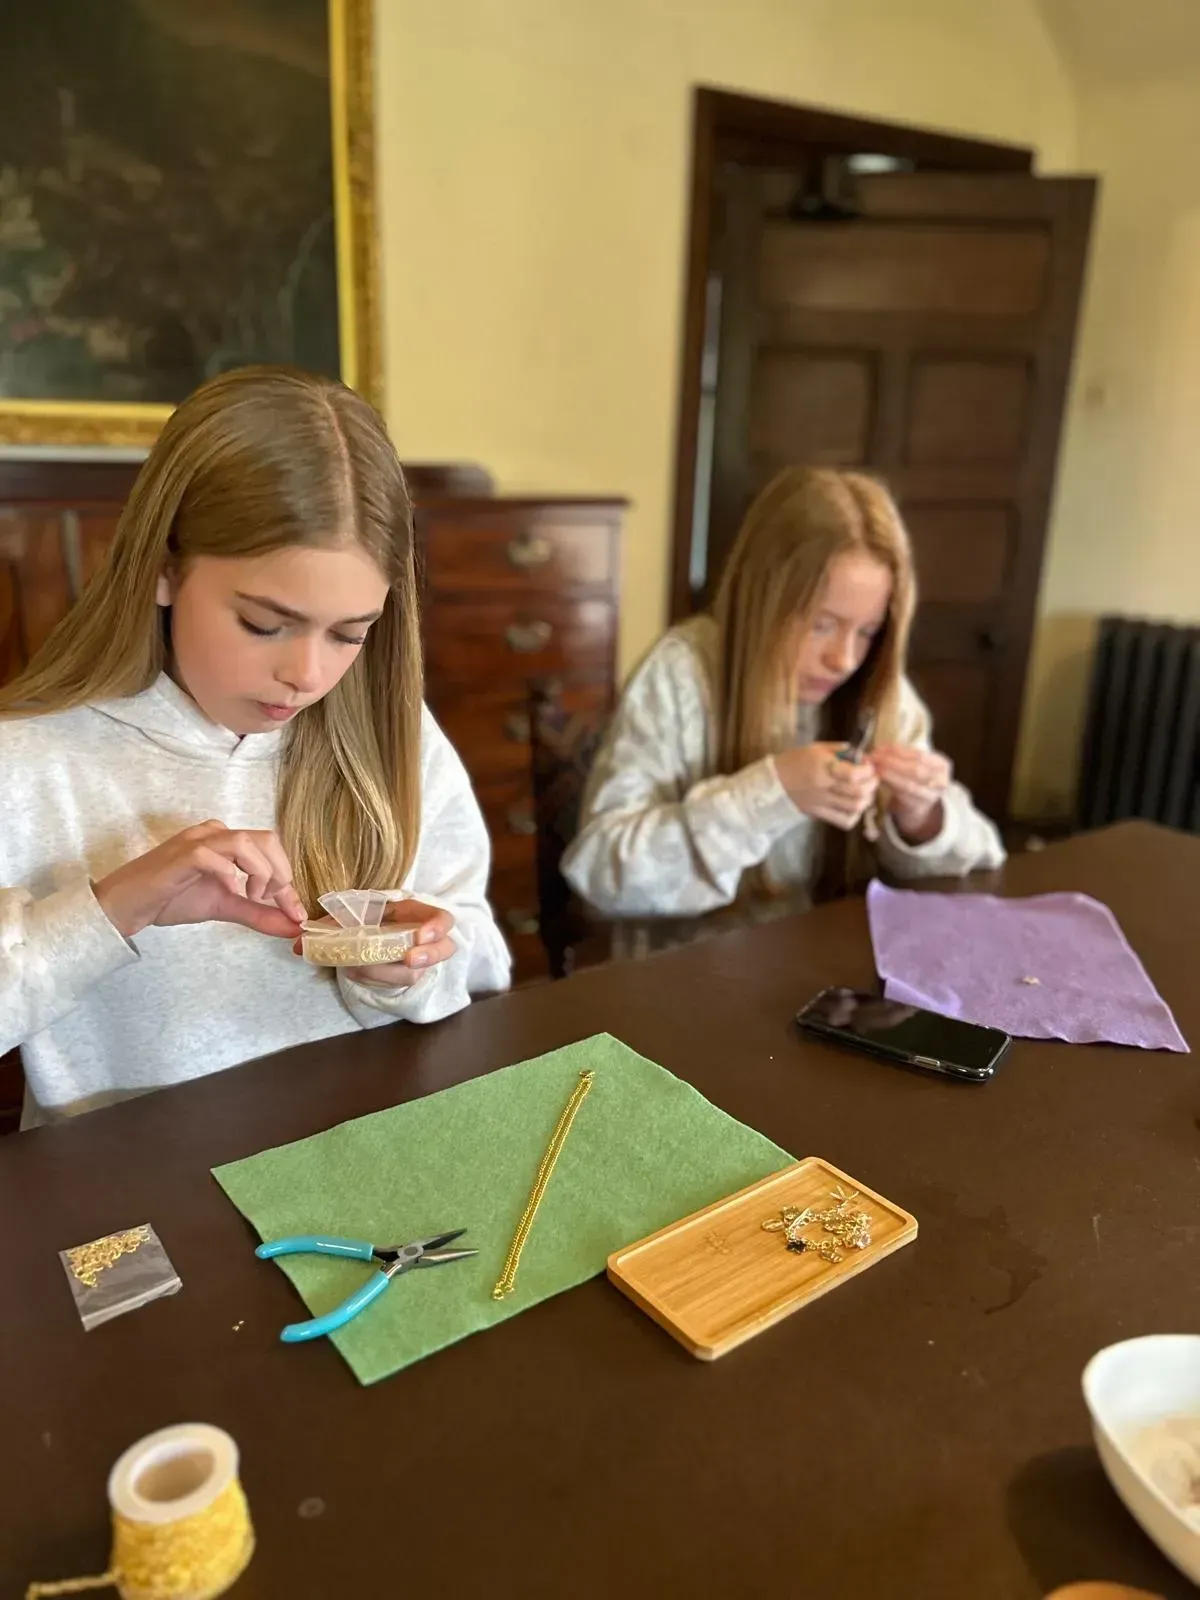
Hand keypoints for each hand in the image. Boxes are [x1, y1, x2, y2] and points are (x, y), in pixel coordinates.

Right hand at [94, 822, 307, 939]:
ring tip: (251, 896)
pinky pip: (211, 856)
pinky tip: (229, 892)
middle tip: (271, 902)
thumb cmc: (171, 899)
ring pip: (244, 842)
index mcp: (227, 840)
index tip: (297, 915)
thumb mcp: (225, 906)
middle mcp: (214, 833)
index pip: (271, 851)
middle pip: (266, 839)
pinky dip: (228, 874)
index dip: (289, 884)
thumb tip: (293, 926)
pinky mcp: (180, 856)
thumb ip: (258, 913)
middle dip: (280, 874)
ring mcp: (196, 841)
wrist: (127, 906)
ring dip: (259, 872)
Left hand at [295, 899, 456, 988]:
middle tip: (409, 959)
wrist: (373, 938)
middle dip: (427, 955)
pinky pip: (394, 983)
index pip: (442, 919)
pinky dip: (373, 978)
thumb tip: (299, 944)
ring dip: (387, 972)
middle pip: (442, 950)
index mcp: (416, 914)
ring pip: (415, 973)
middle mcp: (423, 939)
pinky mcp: (404, 977)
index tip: (422, 935)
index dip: (438, 927)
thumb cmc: (370, 918)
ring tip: (359, 968)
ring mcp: (417, 961)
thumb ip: (331, 923)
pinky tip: (355, 971)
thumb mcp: (356, 913)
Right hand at [773, 742, 879, 830]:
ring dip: (866, 799)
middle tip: (871, 779)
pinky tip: (853, 807)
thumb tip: (858, 753)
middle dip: (872, 785)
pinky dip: (854, 815)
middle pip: (858, 792)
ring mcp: (823, 803)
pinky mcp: (820, 814)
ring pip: (855, 807)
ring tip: (865, 792)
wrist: (773, 782)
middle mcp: (825, 787)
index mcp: (824, 768)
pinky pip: (844, 821)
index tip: (867, 766)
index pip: (853, 774)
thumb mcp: (815, 748)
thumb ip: (838, 750)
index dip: (867, 770)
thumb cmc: (794, 761)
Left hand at [871, 745, 951, 843]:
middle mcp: (940, 781)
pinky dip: (889, 785)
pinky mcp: (918, 806)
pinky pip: (902, 795)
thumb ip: (901, 754)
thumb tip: (878, 748)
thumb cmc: (915, 776)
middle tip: (873, 757)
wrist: (920, 803)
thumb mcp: (916, 763)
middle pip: (914, 769)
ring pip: (908, 784)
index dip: (899, 751)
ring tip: (874, 767)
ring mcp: (931, 796)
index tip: (880, 747)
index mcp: (942, 765)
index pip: (920, 755)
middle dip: (891, 762)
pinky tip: (878, 778)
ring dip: (888, 774)